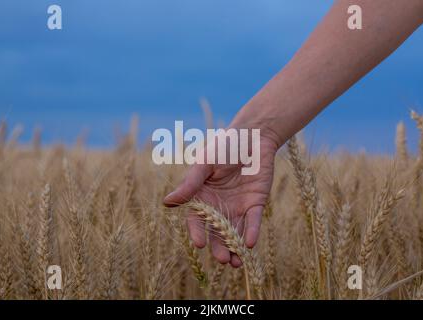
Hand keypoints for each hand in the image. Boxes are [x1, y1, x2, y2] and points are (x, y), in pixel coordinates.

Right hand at [163, 131, 277, 266]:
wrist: (252, 136)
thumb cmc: (224, 146)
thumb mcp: (205, 164)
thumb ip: (190, 185)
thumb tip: (166, 203)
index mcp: (201, 196)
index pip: (197, 219)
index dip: (198, 232)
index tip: (200, 244)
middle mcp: (218, 205)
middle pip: (216, 232)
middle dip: (219, 247)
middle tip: (223, 260)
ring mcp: (237, 206)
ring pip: (235, 232)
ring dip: (235, 247)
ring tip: (237, 263)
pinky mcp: (255, 204)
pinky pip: (253, 222)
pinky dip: (251, 233)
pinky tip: (250, 244)